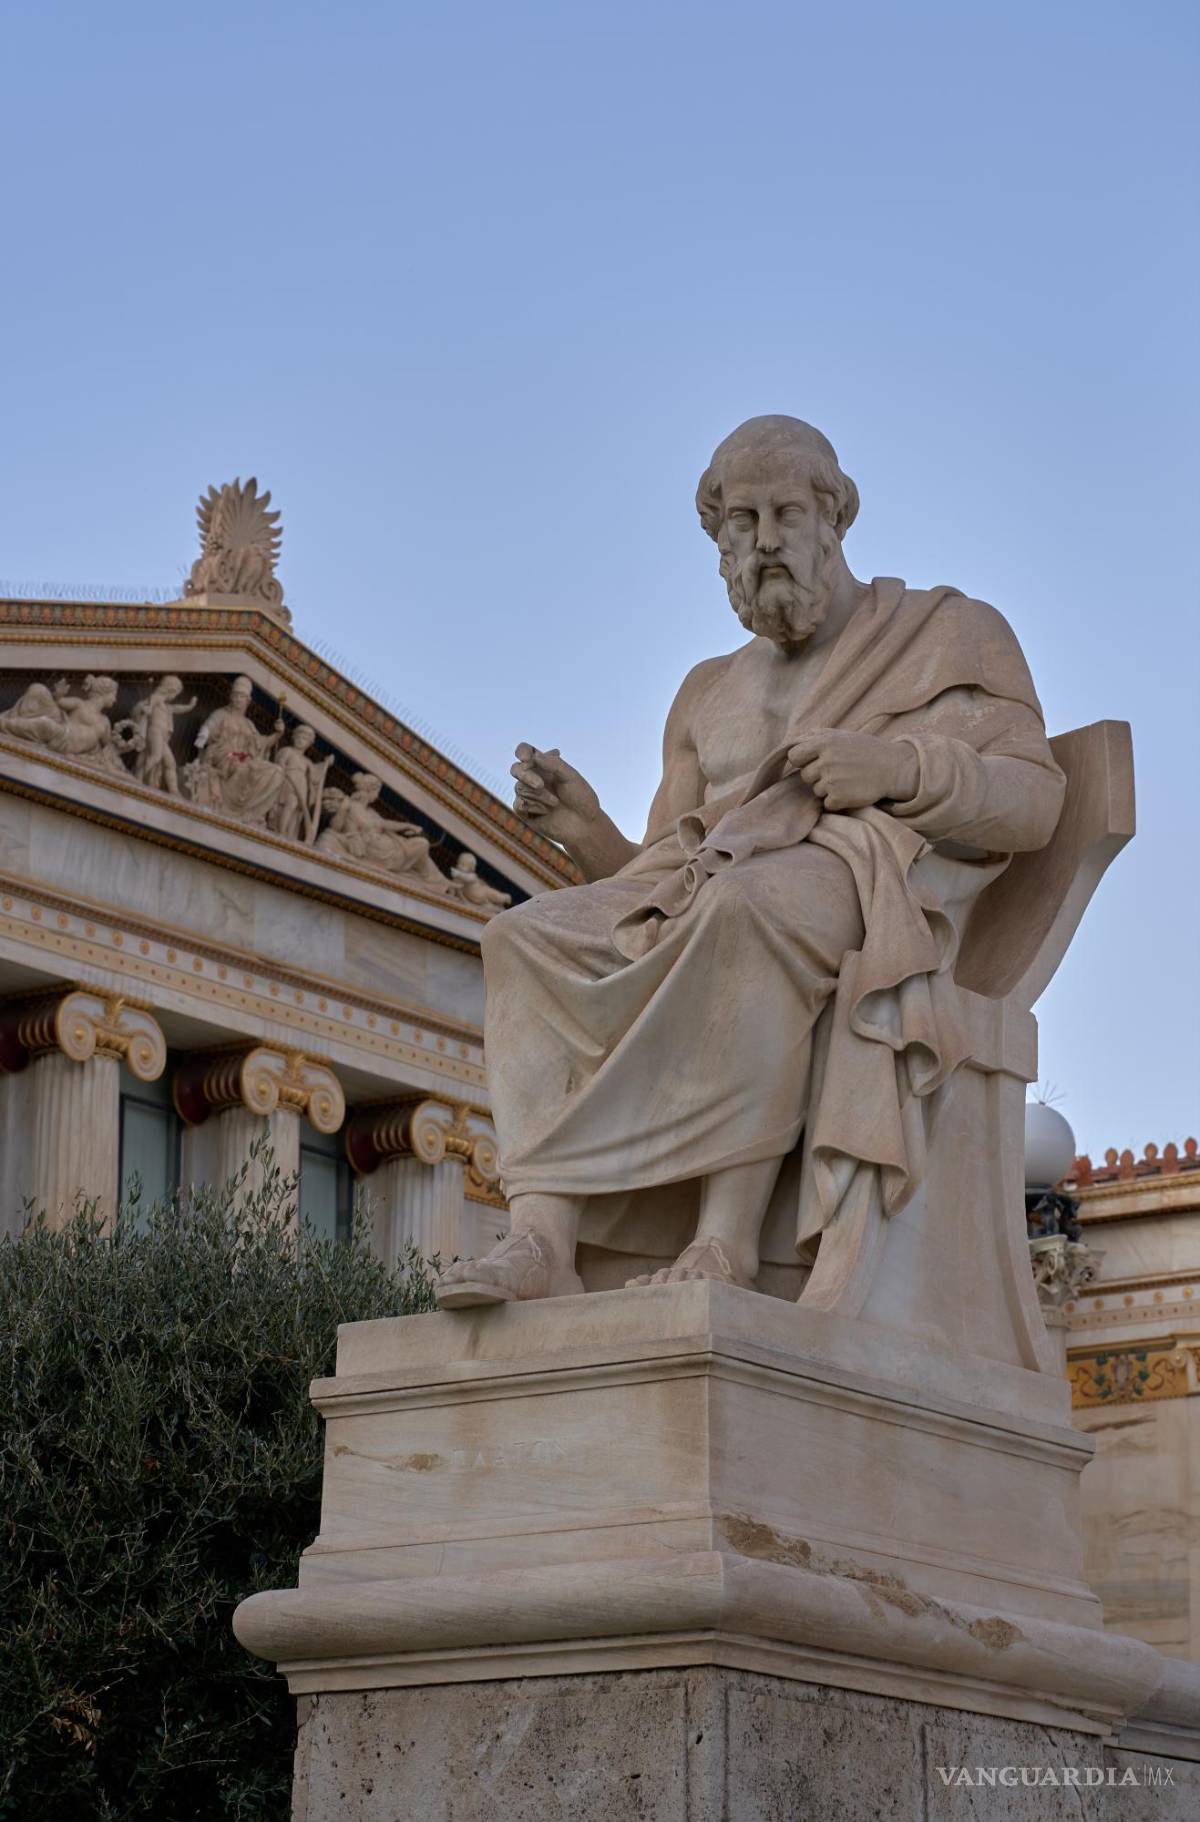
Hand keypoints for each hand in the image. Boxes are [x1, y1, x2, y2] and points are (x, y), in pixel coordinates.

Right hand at [511, 744, 601, 845]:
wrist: (585, 825)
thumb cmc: (581, 798)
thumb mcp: (571, 777)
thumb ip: (554, 764)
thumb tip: (535, 755)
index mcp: (544, 766)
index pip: (525, 751)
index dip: (522, 752)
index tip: (527, 757)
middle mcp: (534, 778)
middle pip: (516, 769)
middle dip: (526, 775)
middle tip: (540, 785)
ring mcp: (528, 794)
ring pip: (519, 788)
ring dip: (538, 795)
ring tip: (556, 803)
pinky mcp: (525, 812)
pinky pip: (519, 804)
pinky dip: (533, 807)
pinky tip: (547, 812)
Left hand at [786, 729, 917, 812]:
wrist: (892, 767)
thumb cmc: (865, 750)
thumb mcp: (841, 736)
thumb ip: (816, 736)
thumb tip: (791, 742)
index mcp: (824, 742)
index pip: (794, 756)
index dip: (802, 760)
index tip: (814, 761)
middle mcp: (825, 761)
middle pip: (805, 775)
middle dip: (817, 775)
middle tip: (838, 771)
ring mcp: (832, 781)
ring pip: (816, 790)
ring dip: (828, 788)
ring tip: (847, 779)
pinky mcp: (839, 798)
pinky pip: (827, 803)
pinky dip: (837, 801)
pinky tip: (851, 790)